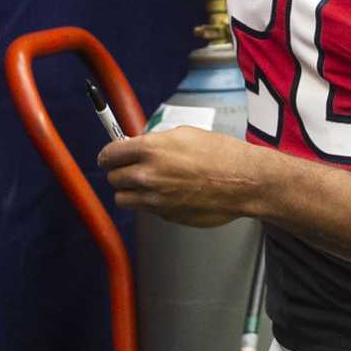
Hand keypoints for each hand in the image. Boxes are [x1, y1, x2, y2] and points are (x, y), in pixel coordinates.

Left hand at [98, 126, 262, 228]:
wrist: (242, 181)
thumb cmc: (219, 154)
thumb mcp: (182, 135)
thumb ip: (154, 143)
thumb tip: (137, 147)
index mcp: (150, 149)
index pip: (109, 154)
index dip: (107, 156)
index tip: (108, 157)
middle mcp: (148, 175)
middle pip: (113, 179)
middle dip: (119, 173)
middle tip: (129, 169)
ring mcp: (156, 199)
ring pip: (123, 199)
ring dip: (129, 192)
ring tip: (144, 184)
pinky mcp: (166, 216)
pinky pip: (146, 210)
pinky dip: (150, 203)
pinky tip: (168, 193)